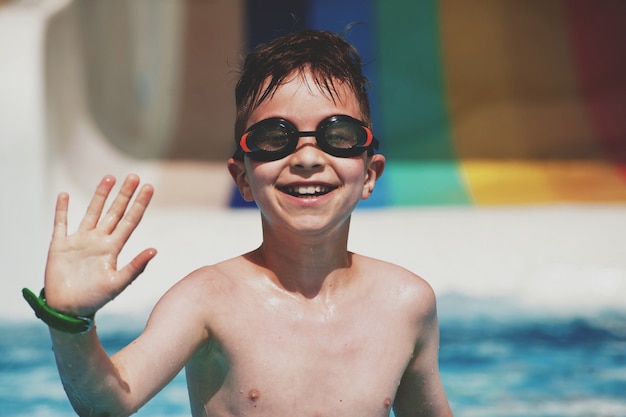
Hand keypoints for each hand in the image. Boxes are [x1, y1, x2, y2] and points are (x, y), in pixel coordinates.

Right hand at [44, 174, 156, 316]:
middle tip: (134, 176)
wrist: (69, 310)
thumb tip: (155, 250)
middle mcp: (99, 241)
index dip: (139, 204)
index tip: (149, 188)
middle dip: (124, 194)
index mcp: (113, 248)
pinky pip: (61, 224)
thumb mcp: (119, 283)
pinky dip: (61, 210)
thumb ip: (136, 267)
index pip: (130, 221)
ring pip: (92, 212)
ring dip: (100, 195)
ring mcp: (80, 241)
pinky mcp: (60, 246)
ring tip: (109, 177)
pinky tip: (64, 195)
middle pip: (114, 212)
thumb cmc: (95, 299)